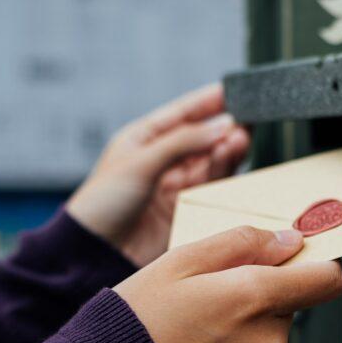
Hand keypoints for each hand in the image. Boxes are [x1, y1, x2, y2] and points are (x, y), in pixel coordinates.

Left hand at [66, 84, 249, 266]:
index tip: (235, 91)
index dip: (207, 101)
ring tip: (240, 140)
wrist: (96, 252)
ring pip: (210, 162)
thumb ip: (182, 142)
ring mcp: (175, 186)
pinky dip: (224, 174)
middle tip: (245, 121)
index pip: (181, 113)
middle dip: (223, 128)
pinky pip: (212, 187)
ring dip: (226, 150)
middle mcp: (162, 160)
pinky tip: (232, 161)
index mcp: (143, 140)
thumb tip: (222, 126)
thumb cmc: (103, 203)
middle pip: (202, 138)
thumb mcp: (141, 162)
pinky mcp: (185, 210)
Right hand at [115, 226, 341, 342]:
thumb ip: (243, 243)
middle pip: (291, 305)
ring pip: (271, 335)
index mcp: (255, 297)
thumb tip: (289, 241)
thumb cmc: (138, 319)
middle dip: (262, 295)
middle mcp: (268, 340)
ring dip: (247, 328)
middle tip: (211, 297)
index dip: (315, 266)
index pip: (327, 280)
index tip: (294, 262)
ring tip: (196, 330)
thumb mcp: (181, 260)